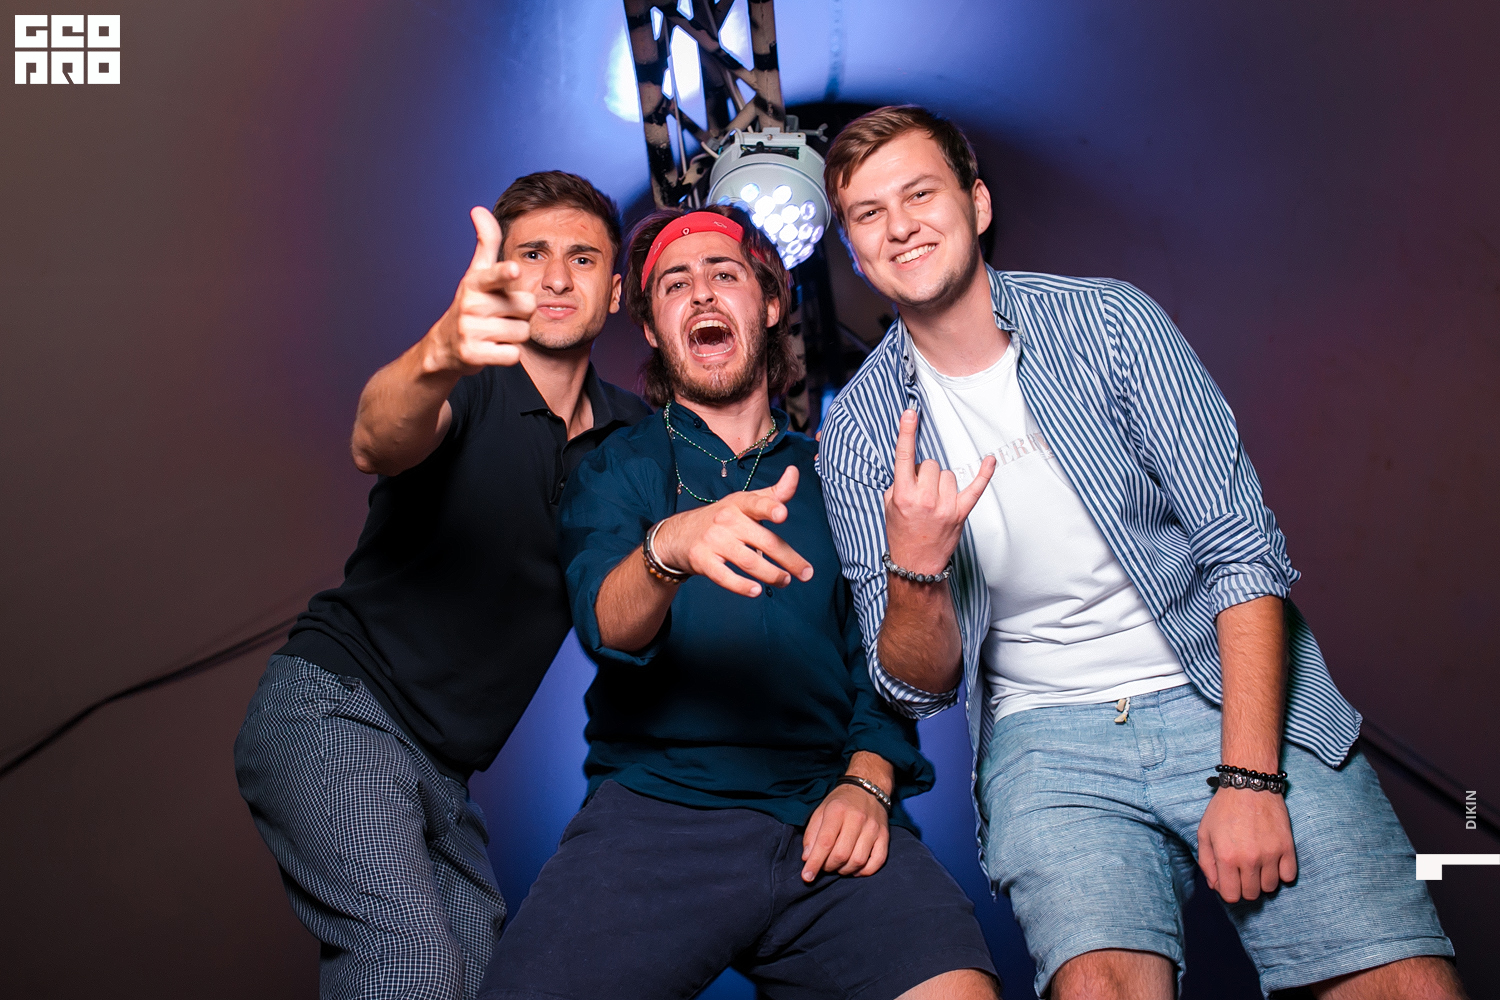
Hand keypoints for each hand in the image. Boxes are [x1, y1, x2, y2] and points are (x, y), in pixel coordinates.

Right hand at [424, 207, 534, 373]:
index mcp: (475, 283)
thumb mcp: (475, 274)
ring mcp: (470, 331)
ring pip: (522, 333)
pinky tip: (492, 349)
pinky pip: (513, 356)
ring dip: (515, 335)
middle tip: (500, 315)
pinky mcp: (474, 356)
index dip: (504, 274)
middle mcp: (471, 305)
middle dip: (520, 314)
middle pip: (527, 307)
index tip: (512, 270)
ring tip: (494, 332)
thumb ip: (485, 243)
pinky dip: (508, 355)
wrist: (445, 348)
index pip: (494, 276)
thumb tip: (479, 210)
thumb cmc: (470, 305)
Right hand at [652, 465, 813, 597]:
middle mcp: (727, 520)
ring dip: (771, 574)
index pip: (757, 504)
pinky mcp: (703, 560)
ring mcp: (713, 541)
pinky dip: (741, 586)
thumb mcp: (745, 502)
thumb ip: (774, 493)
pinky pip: (724, 576)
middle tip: (806, 573)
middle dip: (788, 559)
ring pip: (749, 561)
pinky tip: (756, 591)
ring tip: (785, 580)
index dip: (770, 508)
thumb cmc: (723, 518)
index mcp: (740, 504)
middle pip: (764, 541)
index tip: (782, 514)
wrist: (679, 534)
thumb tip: (794, 472)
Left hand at [801, 782, 889, 881]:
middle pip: (841, 854)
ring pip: (858, 860)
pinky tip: (855, 869)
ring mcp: (873, 828)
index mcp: (837, 811)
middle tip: (825, 865)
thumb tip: (807, 858)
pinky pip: (877, 861)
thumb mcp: (820, 811)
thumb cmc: (840, 803)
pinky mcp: (885, 836)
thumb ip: (812, 834)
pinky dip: (865, 871)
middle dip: (829, 866)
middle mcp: (857, 819)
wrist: (867, 788)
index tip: (807, 876)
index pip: (825, 842)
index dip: (815, 862)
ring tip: (838, 866)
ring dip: (845, 870)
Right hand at [883, 409, 995, 574]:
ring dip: (941, 482)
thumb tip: (913, 465)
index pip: (904, 457)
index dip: (906, 433)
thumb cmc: (901, 532)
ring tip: (934, 501)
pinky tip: (990, 460)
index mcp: (903, 494)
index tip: (911, 413)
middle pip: (931, 464)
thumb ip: (899, 482)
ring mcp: (945, 506)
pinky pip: (976, 488)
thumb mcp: (890, 506)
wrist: (916, 565)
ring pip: (948, 474)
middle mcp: (925, 499)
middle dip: (925, 473)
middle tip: (920, 492)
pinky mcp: (961, 513)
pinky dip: (984, 474)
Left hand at [1197, 788, 1296, 902]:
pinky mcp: (1287, 847)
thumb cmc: (1223, 809)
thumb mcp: (1204, 833)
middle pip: (1251, 894)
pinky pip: (1288, 876)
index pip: (1231, 896)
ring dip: (1262, 880)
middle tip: (1243, 871)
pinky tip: (1272, 861)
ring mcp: (1270, 854)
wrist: (1249, 786)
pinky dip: (1281, 873)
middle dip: (1245, 886)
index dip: (1229, 891)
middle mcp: (1249, 859)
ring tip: (1257, 863)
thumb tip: (1216, 886)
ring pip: (1270, 887)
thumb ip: (1206, 863)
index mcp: (1226, 857)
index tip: (1230, 880)